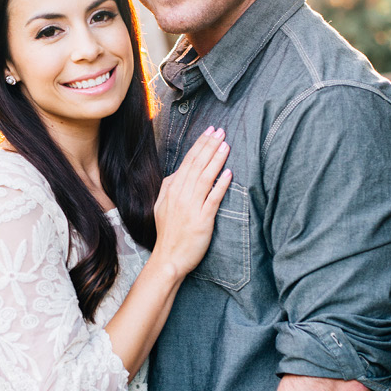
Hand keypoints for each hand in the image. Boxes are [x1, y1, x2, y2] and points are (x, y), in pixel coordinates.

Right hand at [152, 127, 231, 277]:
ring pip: (205, 178)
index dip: (200, 145)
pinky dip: (221, 185)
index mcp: (171, 190)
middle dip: (209, 146)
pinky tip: (228, 173)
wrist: (168, 258)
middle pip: (197, 165)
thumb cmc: (168, 234)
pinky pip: (212, 199)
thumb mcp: (161, 206)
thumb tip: (178, 172)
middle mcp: (180, 195)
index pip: (187, 161)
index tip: (210, 132)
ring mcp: (191, 207)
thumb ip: (169, 187)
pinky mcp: (202, 220)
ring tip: (225, 145)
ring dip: (216, 160)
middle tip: (221, 131)